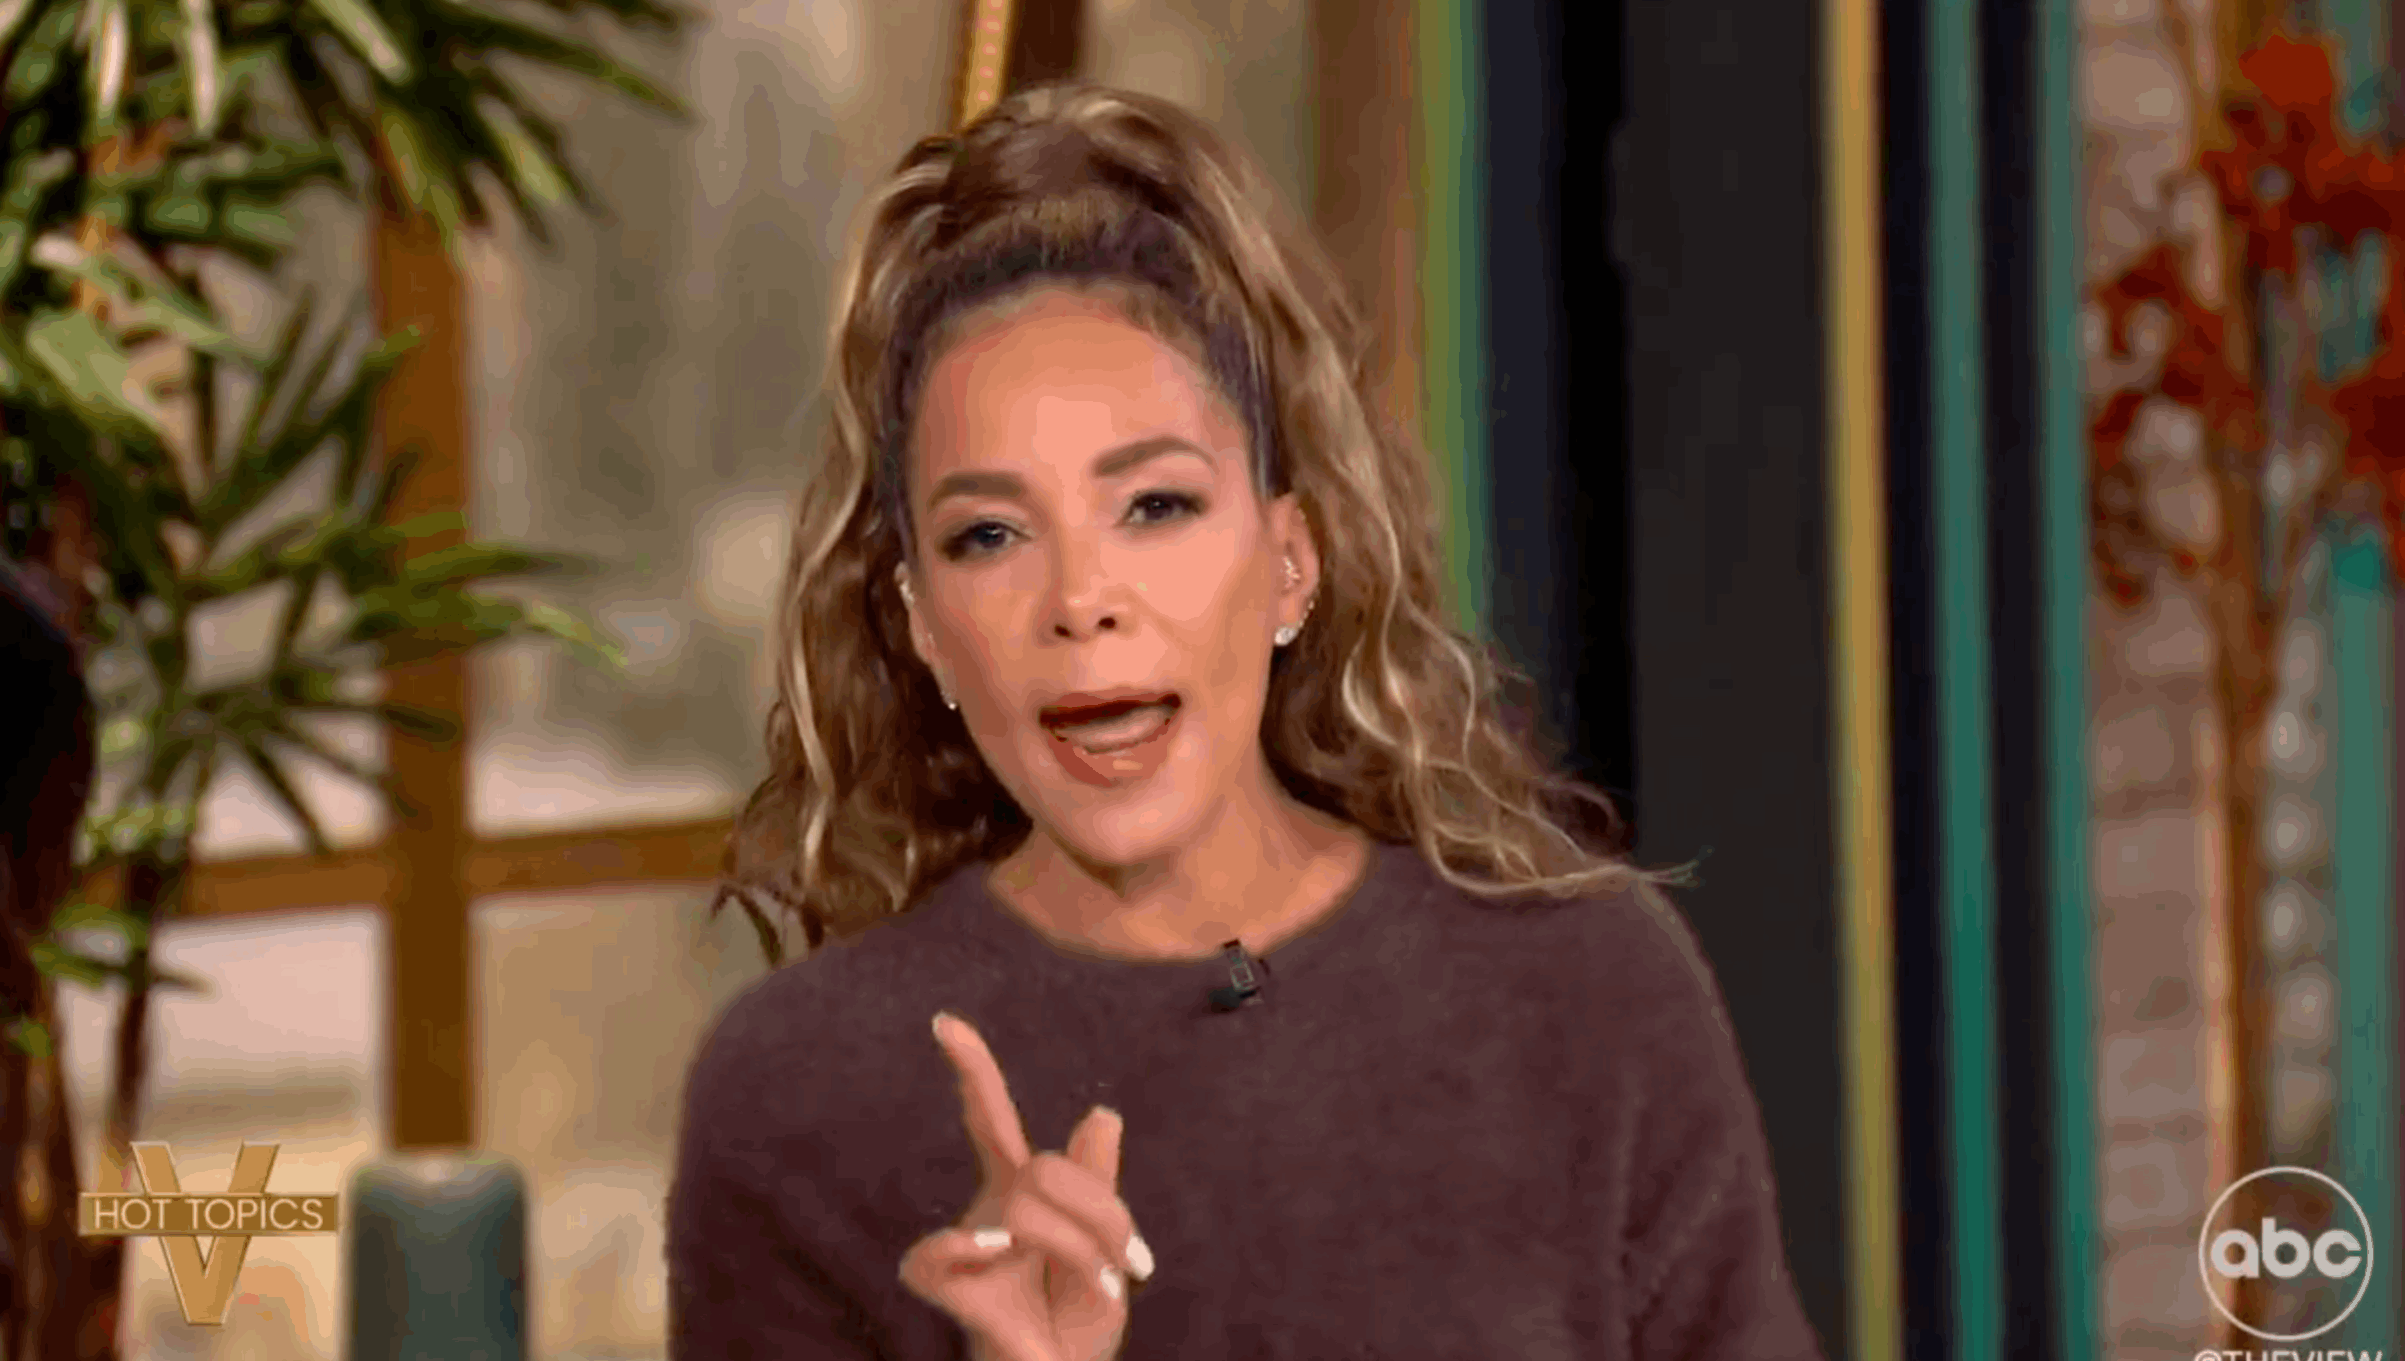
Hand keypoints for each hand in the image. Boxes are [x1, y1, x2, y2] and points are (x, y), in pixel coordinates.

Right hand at [900, 1012, 1153, 1360]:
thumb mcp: (1109, 1249)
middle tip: (1134, 1268)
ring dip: (1082, 1247)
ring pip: (1027, 1204)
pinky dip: (963, 1246)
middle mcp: (990, 1211)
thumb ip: (1097, 1186)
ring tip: (1105, 1289)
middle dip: (1104, 1211)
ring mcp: (969, 1249)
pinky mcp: (952, 1288)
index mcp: (1023, 1192)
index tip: (944, 1022)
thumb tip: (1103, 1111)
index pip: (993, 1121)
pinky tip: (997, 1250)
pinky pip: (934, 1254)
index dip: (972, 1071)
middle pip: (1048, 1167)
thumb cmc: (1079, 1321)